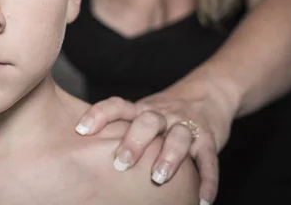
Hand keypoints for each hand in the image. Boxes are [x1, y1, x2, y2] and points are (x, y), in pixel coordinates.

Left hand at [74, 80, 236, 204]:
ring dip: (169, 156)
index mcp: (141, 110)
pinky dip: (208, 180)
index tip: (81, 131)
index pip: (117, 106)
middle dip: (134, 141)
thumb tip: (81, 155)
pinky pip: (210, 158)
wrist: (207, 96)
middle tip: (121, 163)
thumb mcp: (140, 115)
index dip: (99, 115)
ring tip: (159, 177)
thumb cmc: (163, 115)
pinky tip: (201, 200)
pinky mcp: (209, 138)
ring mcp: (186, 124)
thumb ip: (119, 130)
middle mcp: (162, 115)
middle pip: (147, 121)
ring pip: (179, 136)